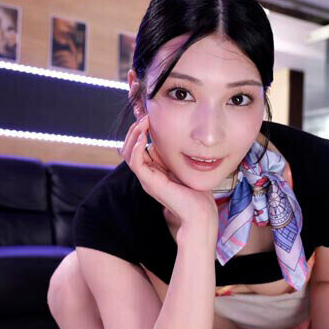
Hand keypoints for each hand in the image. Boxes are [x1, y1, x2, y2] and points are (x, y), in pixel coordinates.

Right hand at [118, 114, 218, 228]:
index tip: (149, 116)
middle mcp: (147, 175)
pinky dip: (137, 146)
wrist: (200, 213)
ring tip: (143, 122)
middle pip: (128, 148)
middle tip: (145, 115)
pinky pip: (135, 161)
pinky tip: (144, 136)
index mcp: (153, 171)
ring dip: (133, 135)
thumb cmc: (197, 193)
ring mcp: (146, 179)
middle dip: (135, 130)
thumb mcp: (184, 166)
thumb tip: (170, 138)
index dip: (140, 131)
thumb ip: (174, 155)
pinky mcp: (149, 182)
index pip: (137, 147)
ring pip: (128, 153)